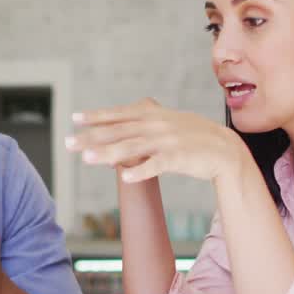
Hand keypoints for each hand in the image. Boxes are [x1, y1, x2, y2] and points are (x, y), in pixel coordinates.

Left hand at [66, 98, 249, 183]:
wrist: (225, 149)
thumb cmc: (192, 138)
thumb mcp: (166, 124)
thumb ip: (140, 126)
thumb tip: (113, 138)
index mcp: (153, 114)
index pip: (119, 115)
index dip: (96, 116)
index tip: (74, 119)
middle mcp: (157, 125)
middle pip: (119, 131)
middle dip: (92, 137)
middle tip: (68, 143)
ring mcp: (167, 141)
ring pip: (132, 147)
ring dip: (108, 153)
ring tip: (87, 159)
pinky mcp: (179, 158)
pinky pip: (156, 165)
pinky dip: (140, 171)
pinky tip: (124, 178)